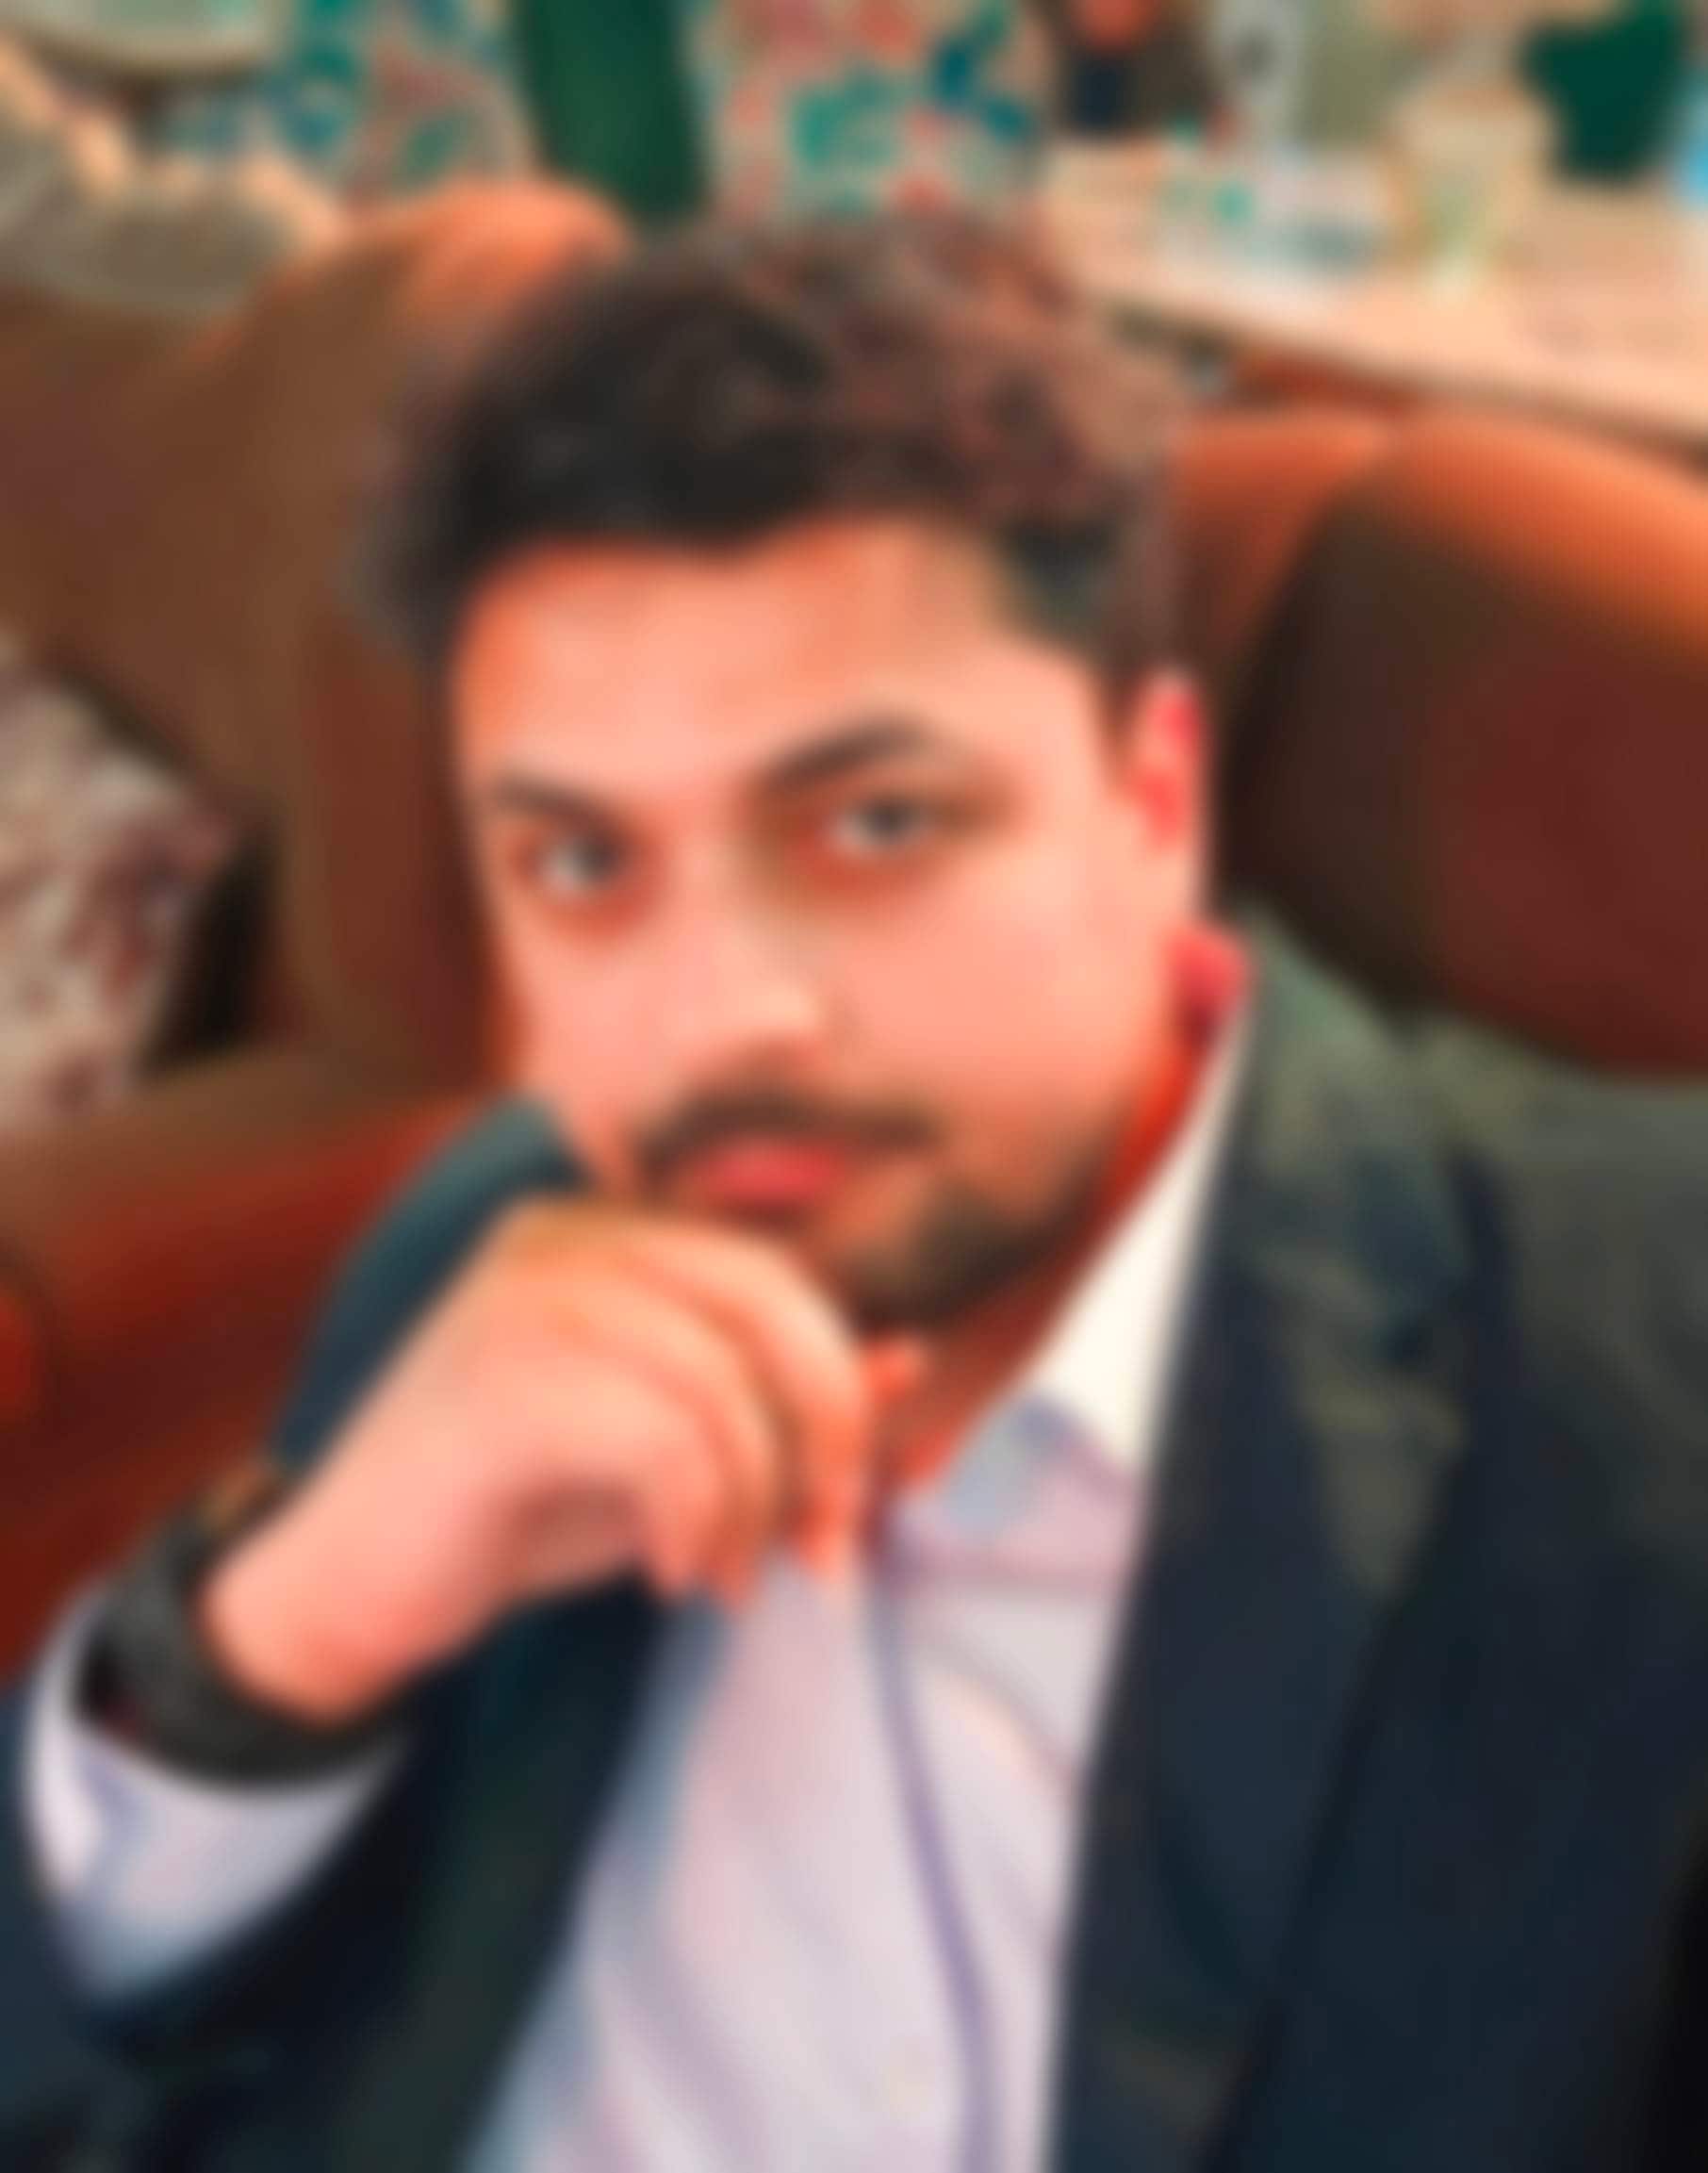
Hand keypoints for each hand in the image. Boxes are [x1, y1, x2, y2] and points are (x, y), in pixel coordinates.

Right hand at [200, 1202, 919, 1724]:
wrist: (356, 1591)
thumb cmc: (519, 1512)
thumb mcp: (676, 1452)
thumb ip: (778, 1399)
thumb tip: (908, 1359)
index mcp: (606, 1232)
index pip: (777, 1271)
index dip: (839, 1381)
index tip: (852, 1498)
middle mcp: (563, 1235)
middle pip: (772, 1303)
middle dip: (824, 1435)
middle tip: (820, 1543)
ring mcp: (523, 1296)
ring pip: (724, 1381)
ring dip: (752, 1503)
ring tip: (722, 1573)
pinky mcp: (499, 1378)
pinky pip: (665, 1437)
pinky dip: (694, 1520)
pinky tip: (666, 1573)